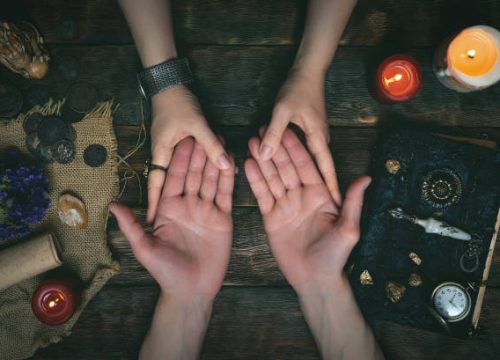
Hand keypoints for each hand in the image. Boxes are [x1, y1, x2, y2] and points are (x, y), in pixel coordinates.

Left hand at [110, 137, 234, 300]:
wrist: (192, 290)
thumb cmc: (166, 272)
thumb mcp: (145, 248)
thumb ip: (132, 225)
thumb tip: (112, 205)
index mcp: (169, 208)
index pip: (175, 178)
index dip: (180, 159)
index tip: (185, 138)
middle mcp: (188, 205)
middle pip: (195, 174)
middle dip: (200, 153)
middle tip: (207, 131)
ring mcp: (206, 210)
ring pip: (212, 180)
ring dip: (216, 161)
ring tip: (223, 141)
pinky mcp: (222, 218)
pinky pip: (226, 195)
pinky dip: (229, 179)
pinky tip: (233, 163)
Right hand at [147, 86, 230, 222]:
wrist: (170, 81)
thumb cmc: (177, 102)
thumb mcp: (196, 124)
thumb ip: (211, 145)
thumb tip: (227, 166)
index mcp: (161, 153)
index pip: (156, 184)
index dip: (154, 203)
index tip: (153, 222)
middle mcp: (164, 154)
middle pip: (168, 183)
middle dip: (170, 202)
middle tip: (175, 221)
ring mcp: (172, 150)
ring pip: (183, 174)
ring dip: (190, 186)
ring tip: (196, 206)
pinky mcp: (181, 144)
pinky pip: (192, 163)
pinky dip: (202, 169)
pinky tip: (212, 177)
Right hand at [245, 129, 370, 293]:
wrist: (314, 279)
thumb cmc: (335, 256)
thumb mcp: (348, 229)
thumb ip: (353, 203)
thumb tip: (367, 178)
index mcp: (320, 194)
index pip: (307, 166)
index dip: (296, 148)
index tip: (286, 130)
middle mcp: (302, 196)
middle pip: (287, 168)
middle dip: (277, 149)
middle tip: (264, 128)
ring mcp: (285, 205)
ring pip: (272, 178)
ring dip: (263, 160)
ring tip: (253, 142)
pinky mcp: (272, 217)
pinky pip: (262, 195)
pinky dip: (255, 180)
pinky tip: (248, 164)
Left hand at [260, 69, 340, 205]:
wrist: (307, 70)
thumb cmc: (298, 88)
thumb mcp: (282, 111)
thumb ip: (274, 133)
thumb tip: (264, 155)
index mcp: (318, 138)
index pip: (326, 168)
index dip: (330, 187)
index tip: (334, 205)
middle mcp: (320, 140)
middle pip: (318, 168)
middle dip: (316, 186)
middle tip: (310, 206)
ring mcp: (315, 136)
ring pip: (306, 160)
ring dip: (300, 173)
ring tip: (296, 193)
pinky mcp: (308, 131)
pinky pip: (300, 151)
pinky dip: (291, 160)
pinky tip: (283, 168)